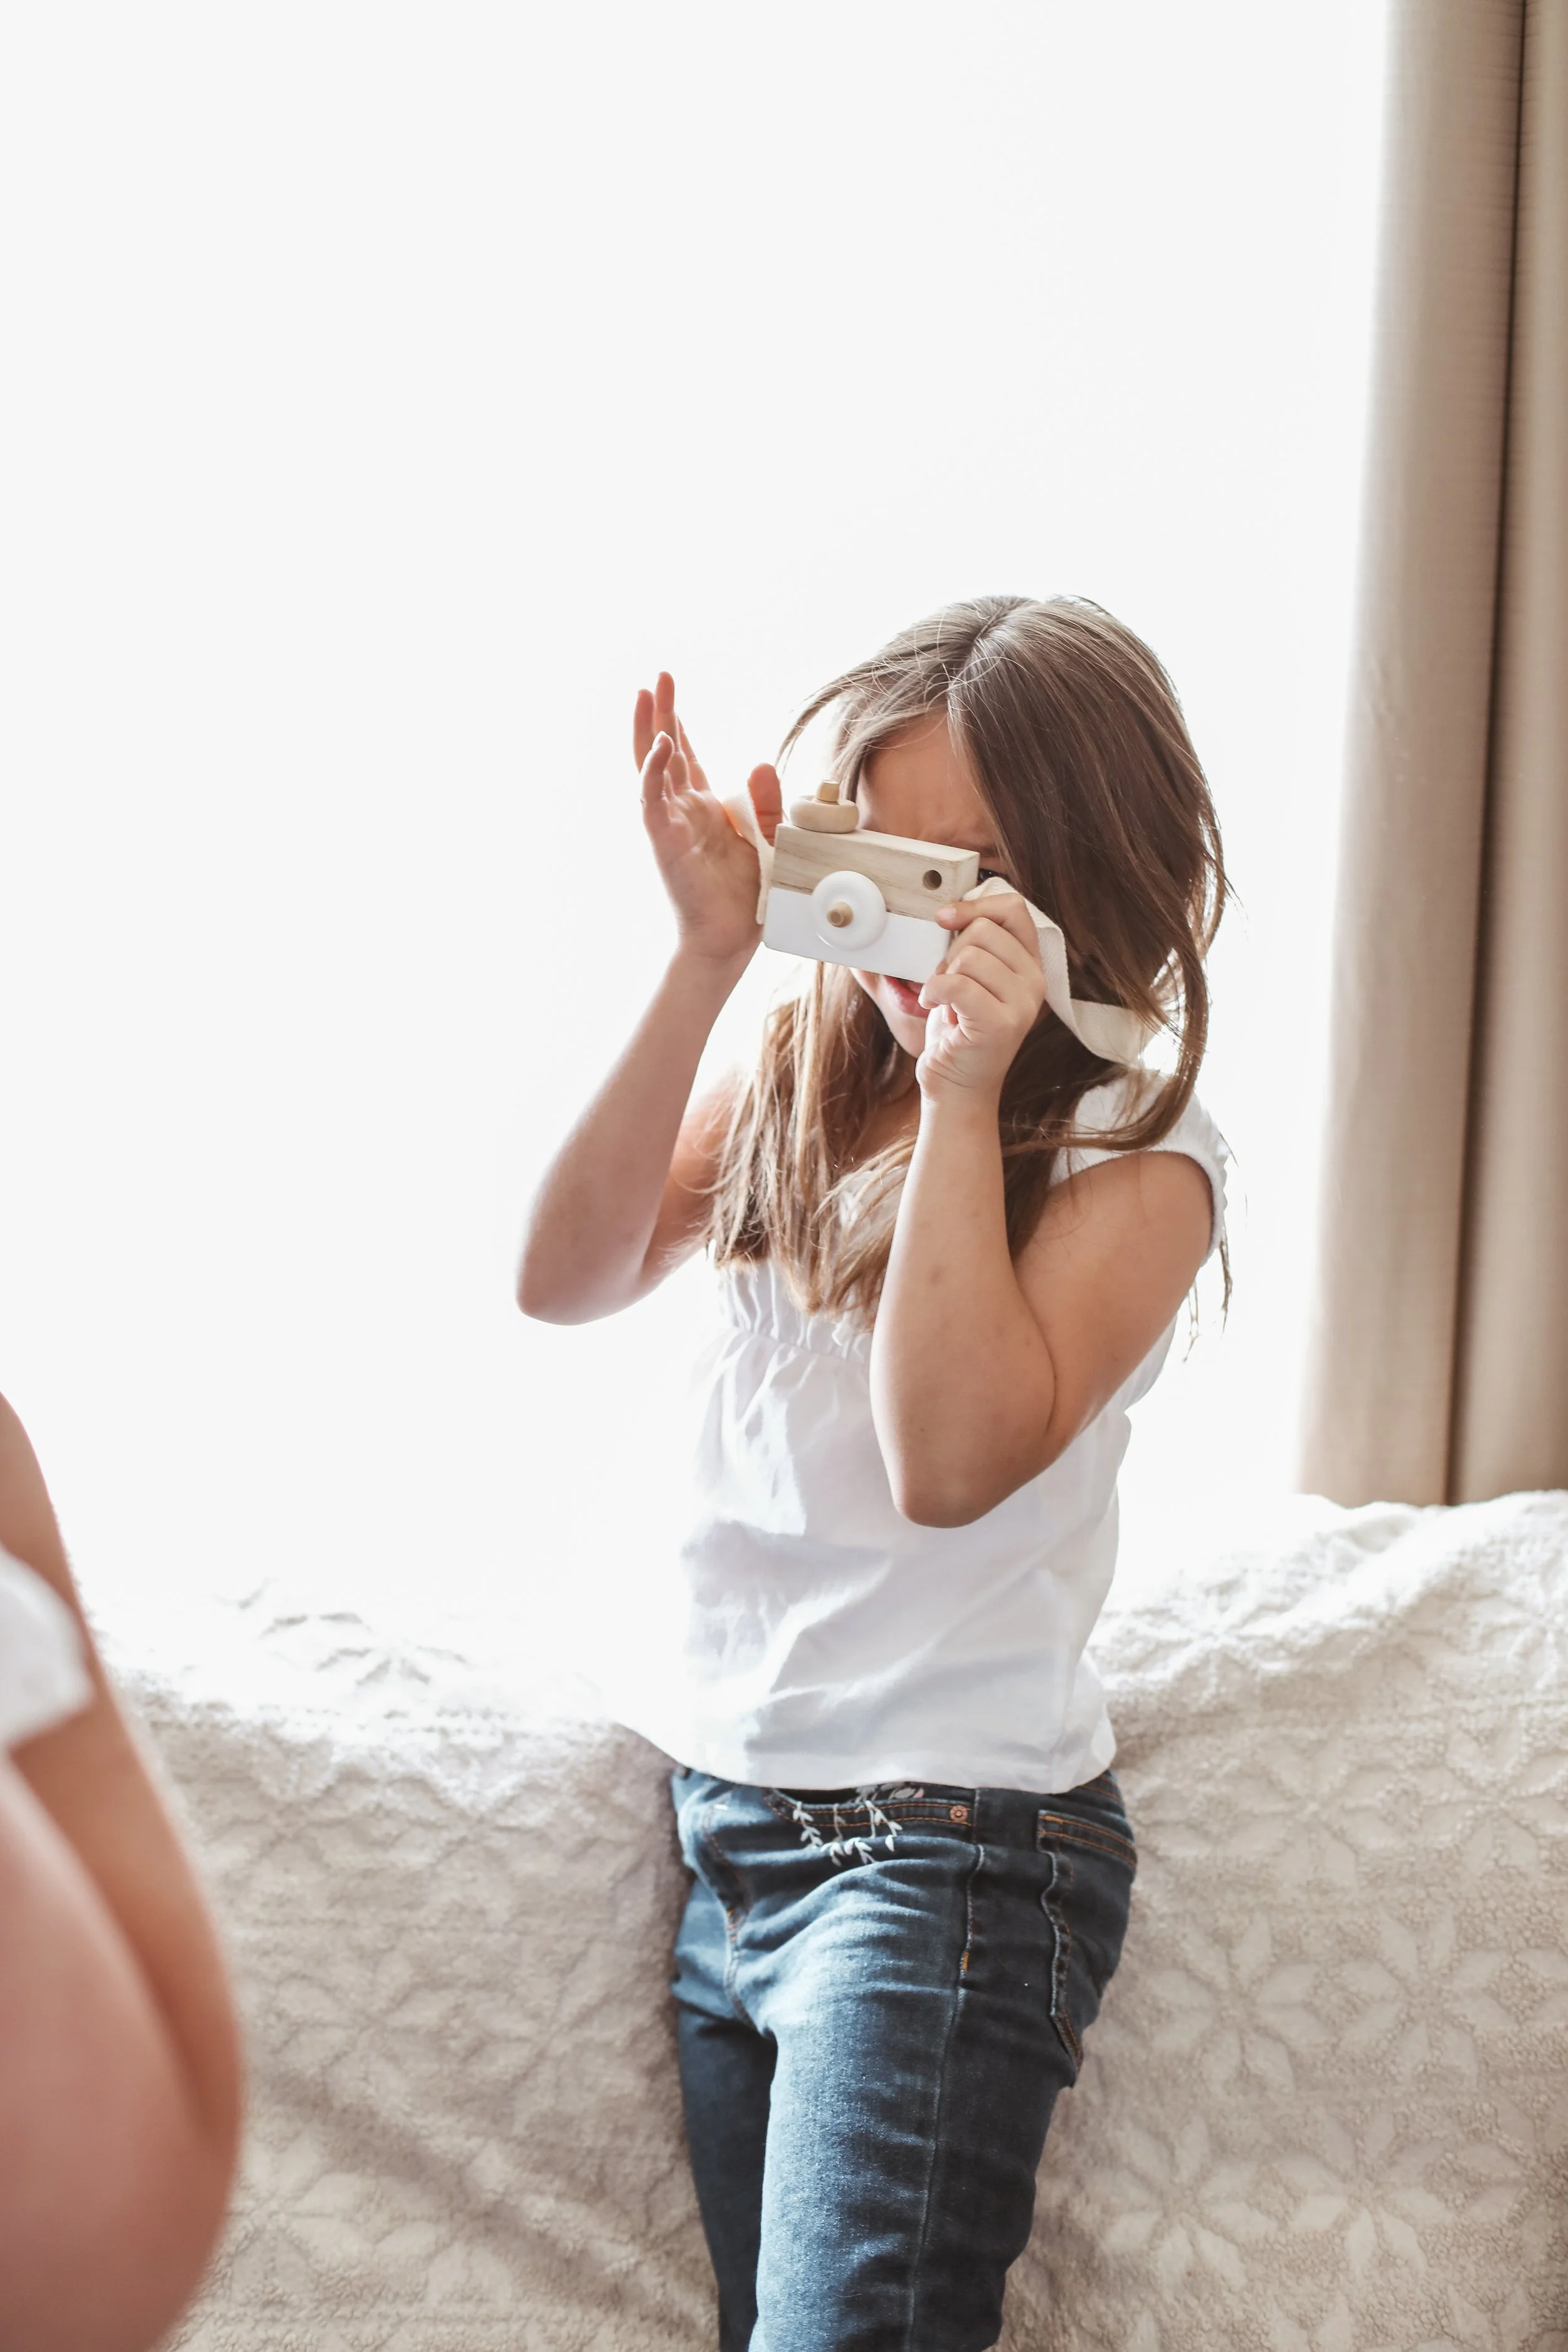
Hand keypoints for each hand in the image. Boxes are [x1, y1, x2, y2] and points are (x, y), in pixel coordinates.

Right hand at [633, 673, 783, 967]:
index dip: (680, 725)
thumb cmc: (746, 899)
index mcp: (705, 810)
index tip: (672, 693)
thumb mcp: (771, 840)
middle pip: (666, 751)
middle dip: (663, 712)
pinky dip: (655, 770)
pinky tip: (662, 744)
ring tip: (647, 692)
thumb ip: (769, 803)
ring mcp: (670, 825)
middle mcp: (682, 812)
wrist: (729, 942)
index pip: (687, 759)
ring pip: (652, 767)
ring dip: (650, 729)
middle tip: (659, 676)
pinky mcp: (664, 842)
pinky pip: (653, 800)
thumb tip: (759, 762)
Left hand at [915, 890, 1046, 1099]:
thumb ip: (973, 944)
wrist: (957, 1087)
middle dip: (951, 952)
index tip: (944, 918)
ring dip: (942, 975)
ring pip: (969, 956)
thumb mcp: (970, 977)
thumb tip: (948, 909)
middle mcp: (1035, 982)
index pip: (1014, 908)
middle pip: (984, 929)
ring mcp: (1022, 1004)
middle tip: (947, 983)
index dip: (974, 905)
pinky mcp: (1001, 1025)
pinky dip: (933, 992)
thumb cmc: (959, 1030)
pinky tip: (933, 1007)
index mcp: (1030, 964)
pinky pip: (957, 984)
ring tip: (945, 1001)